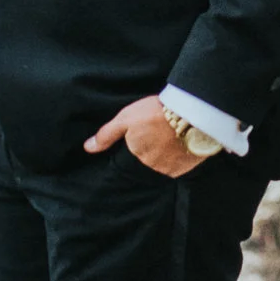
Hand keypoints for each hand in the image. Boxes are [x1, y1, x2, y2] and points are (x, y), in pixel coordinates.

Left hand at [86, 94, 206, 174]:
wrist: (192, 113)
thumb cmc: (157, 112)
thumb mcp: (126, 117)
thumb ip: (107, 134)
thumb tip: (87, 148)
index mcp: (136, 153)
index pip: (134, 153)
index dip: (141, 141)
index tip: (148, 131)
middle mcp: (150, 166)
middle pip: (149, 159)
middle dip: (153, 147)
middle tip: (161, 130)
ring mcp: (168, 169)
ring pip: (163, 163)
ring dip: (166, 153)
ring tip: (173, 135)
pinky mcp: (184, 169)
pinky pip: (178, 166)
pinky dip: (179, 157)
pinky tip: (182, 142)